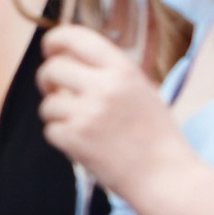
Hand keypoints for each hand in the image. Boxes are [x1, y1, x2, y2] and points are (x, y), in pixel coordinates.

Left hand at [38, 25, 175, 198]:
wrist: (165, 176)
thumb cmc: (154, 134)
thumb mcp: (140, 89)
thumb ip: (107, 71)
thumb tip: (67, 55)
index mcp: (123, 70)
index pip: (76, 37)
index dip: (55, 40)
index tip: (49, 48)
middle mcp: (104, 87)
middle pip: (52, 68)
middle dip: (47, 80)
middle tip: (54, 91)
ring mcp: (88, 113)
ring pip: (47, 104)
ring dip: (57, 115)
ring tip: (81, 126)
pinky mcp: (76, 139)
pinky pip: (50, 130)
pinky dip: (62, 138)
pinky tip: (84, 144)